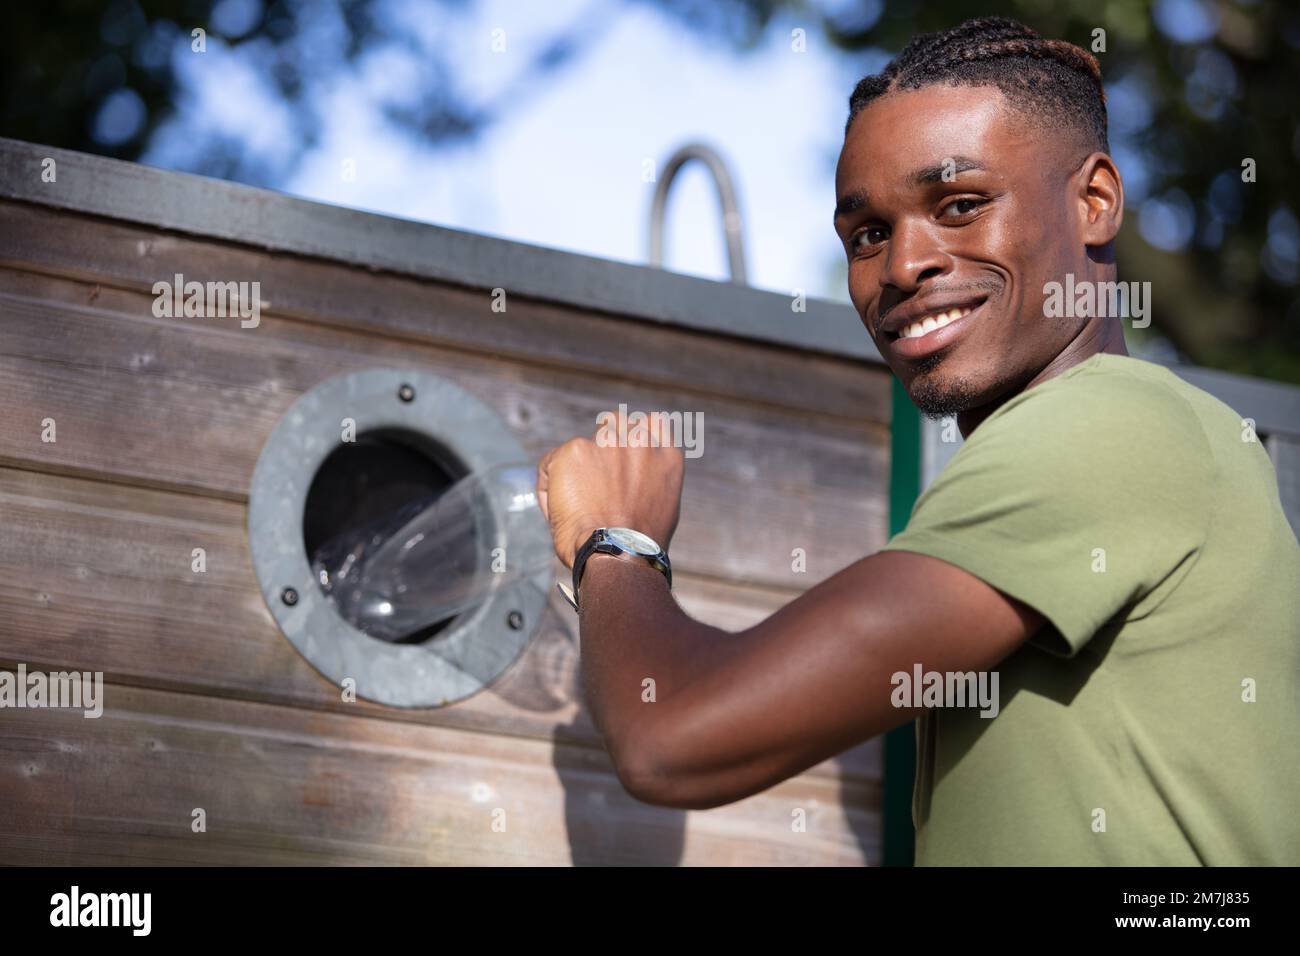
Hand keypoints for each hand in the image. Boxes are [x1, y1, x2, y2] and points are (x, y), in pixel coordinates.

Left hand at [536, 409, 684, 567]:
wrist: (616, 555)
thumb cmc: (638, 547)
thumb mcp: (664, 508)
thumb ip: (652, 482)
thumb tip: (635, 481)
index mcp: (666, 457)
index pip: (652, 423)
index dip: (635, 436)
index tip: (624, 454)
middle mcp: (640, 443)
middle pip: (616, 424)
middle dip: (605, 446)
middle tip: (596, 480)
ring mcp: (608, 443)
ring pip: (584, 441)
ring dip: (580, 458)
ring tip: (577, 494)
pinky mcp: (575, 450)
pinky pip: (552, 461)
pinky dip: (549, 482)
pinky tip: (558, 508)